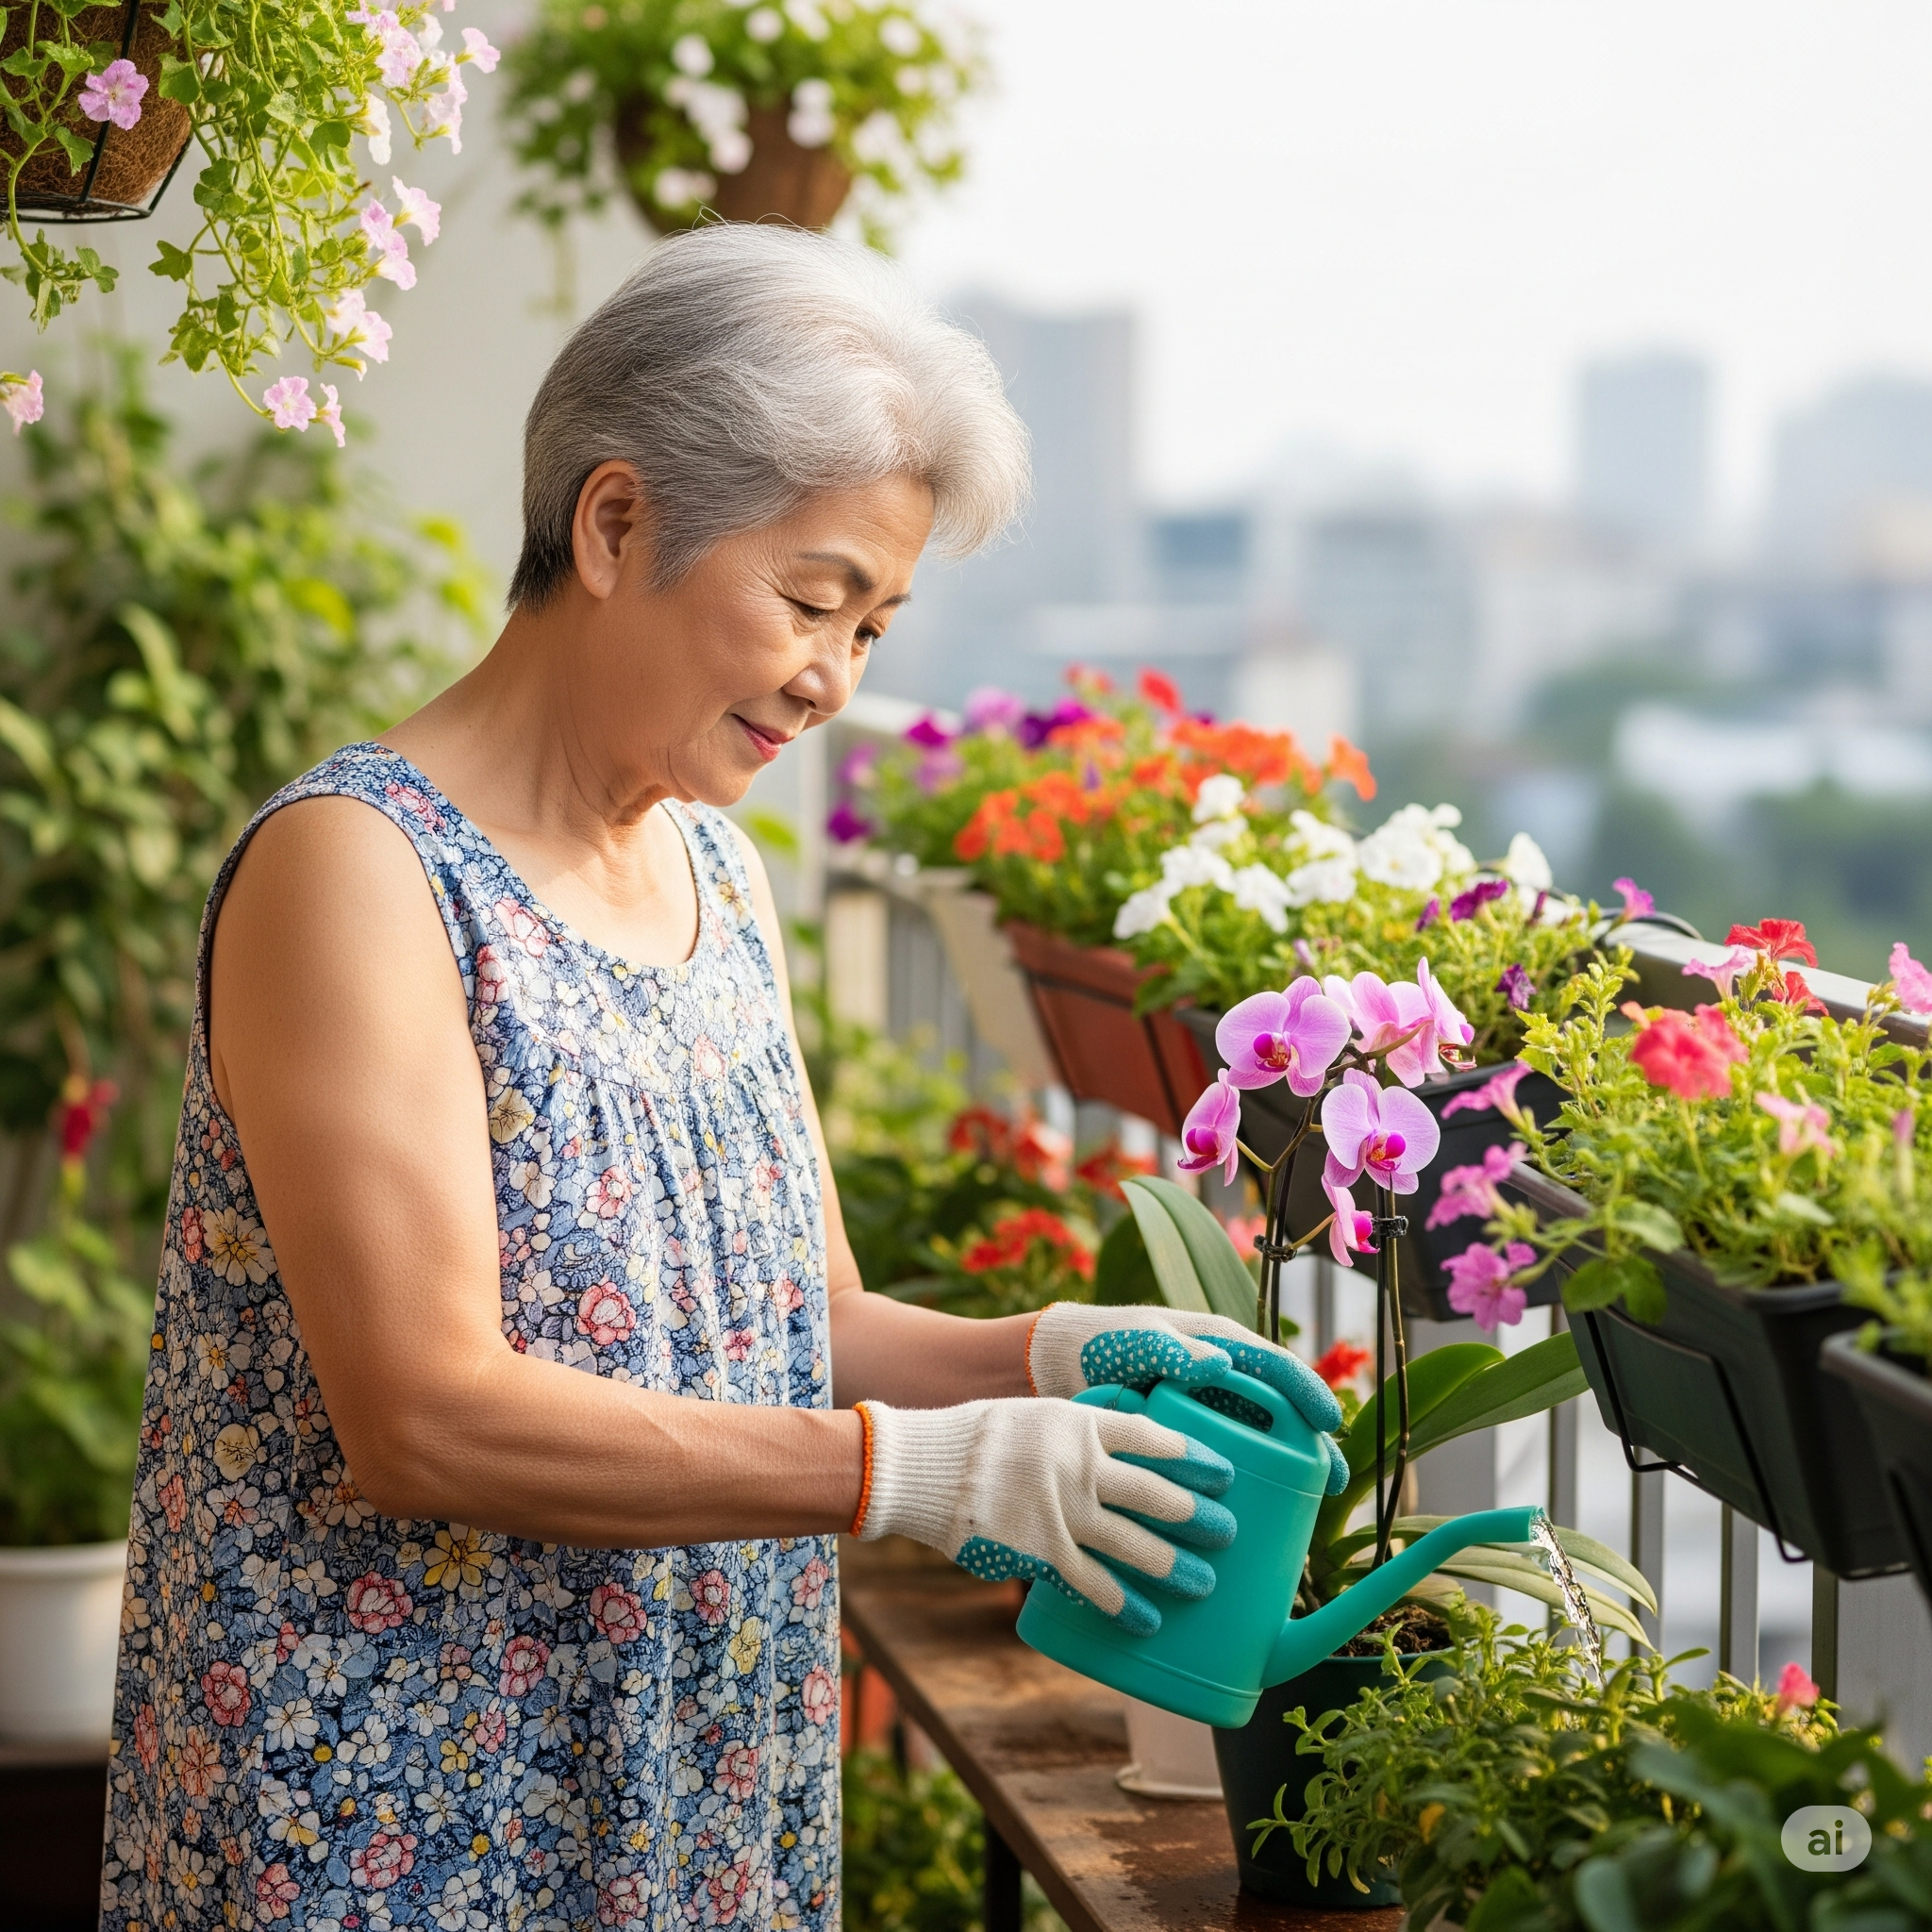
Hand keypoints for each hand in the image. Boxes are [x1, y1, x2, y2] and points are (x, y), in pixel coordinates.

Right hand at [852, 1396, 1236, 1634]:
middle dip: (1197, 1516)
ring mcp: (1062, 1513)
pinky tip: (1148, 1618)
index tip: (1222, 1471)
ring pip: (1135, 1544)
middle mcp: (1079, 1467)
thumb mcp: (1037, 1414)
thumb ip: (1081, 1431)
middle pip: (1156, 1494)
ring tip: (1205, 1581)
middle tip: (1226, 1530)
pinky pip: (1094, 1584)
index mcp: (1079, 1423)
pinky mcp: (1042, 1553)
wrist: (926, 1468)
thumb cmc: (979, 1436)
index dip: (1193, 1456)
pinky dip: (1125, 1604)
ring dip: (1175, 1566)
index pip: (1153, 1438)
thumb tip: (1123, 1448)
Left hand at [1026, 1303, 1349, 1495]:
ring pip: (1256, 1447)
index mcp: (1216, 1348)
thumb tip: (1218, 1364)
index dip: (1308, 1392)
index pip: (1275, 1367)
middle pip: (1277, 1415)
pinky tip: (1253, 1524)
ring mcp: (1200, 1417)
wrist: (1044, 1372)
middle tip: (1335, 1483)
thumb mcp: (1131, 1341)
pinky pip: (1222, 1468)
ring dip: (1286, 1476)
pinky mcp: (1178, 1447)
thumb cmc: (1092, 1344)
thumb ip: (1168, 1349)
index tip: (1331, 1424)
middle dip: (1311, 1447)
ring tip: (1309, 1512)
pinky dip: (1244, 1490)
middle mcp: (1217, 1383)